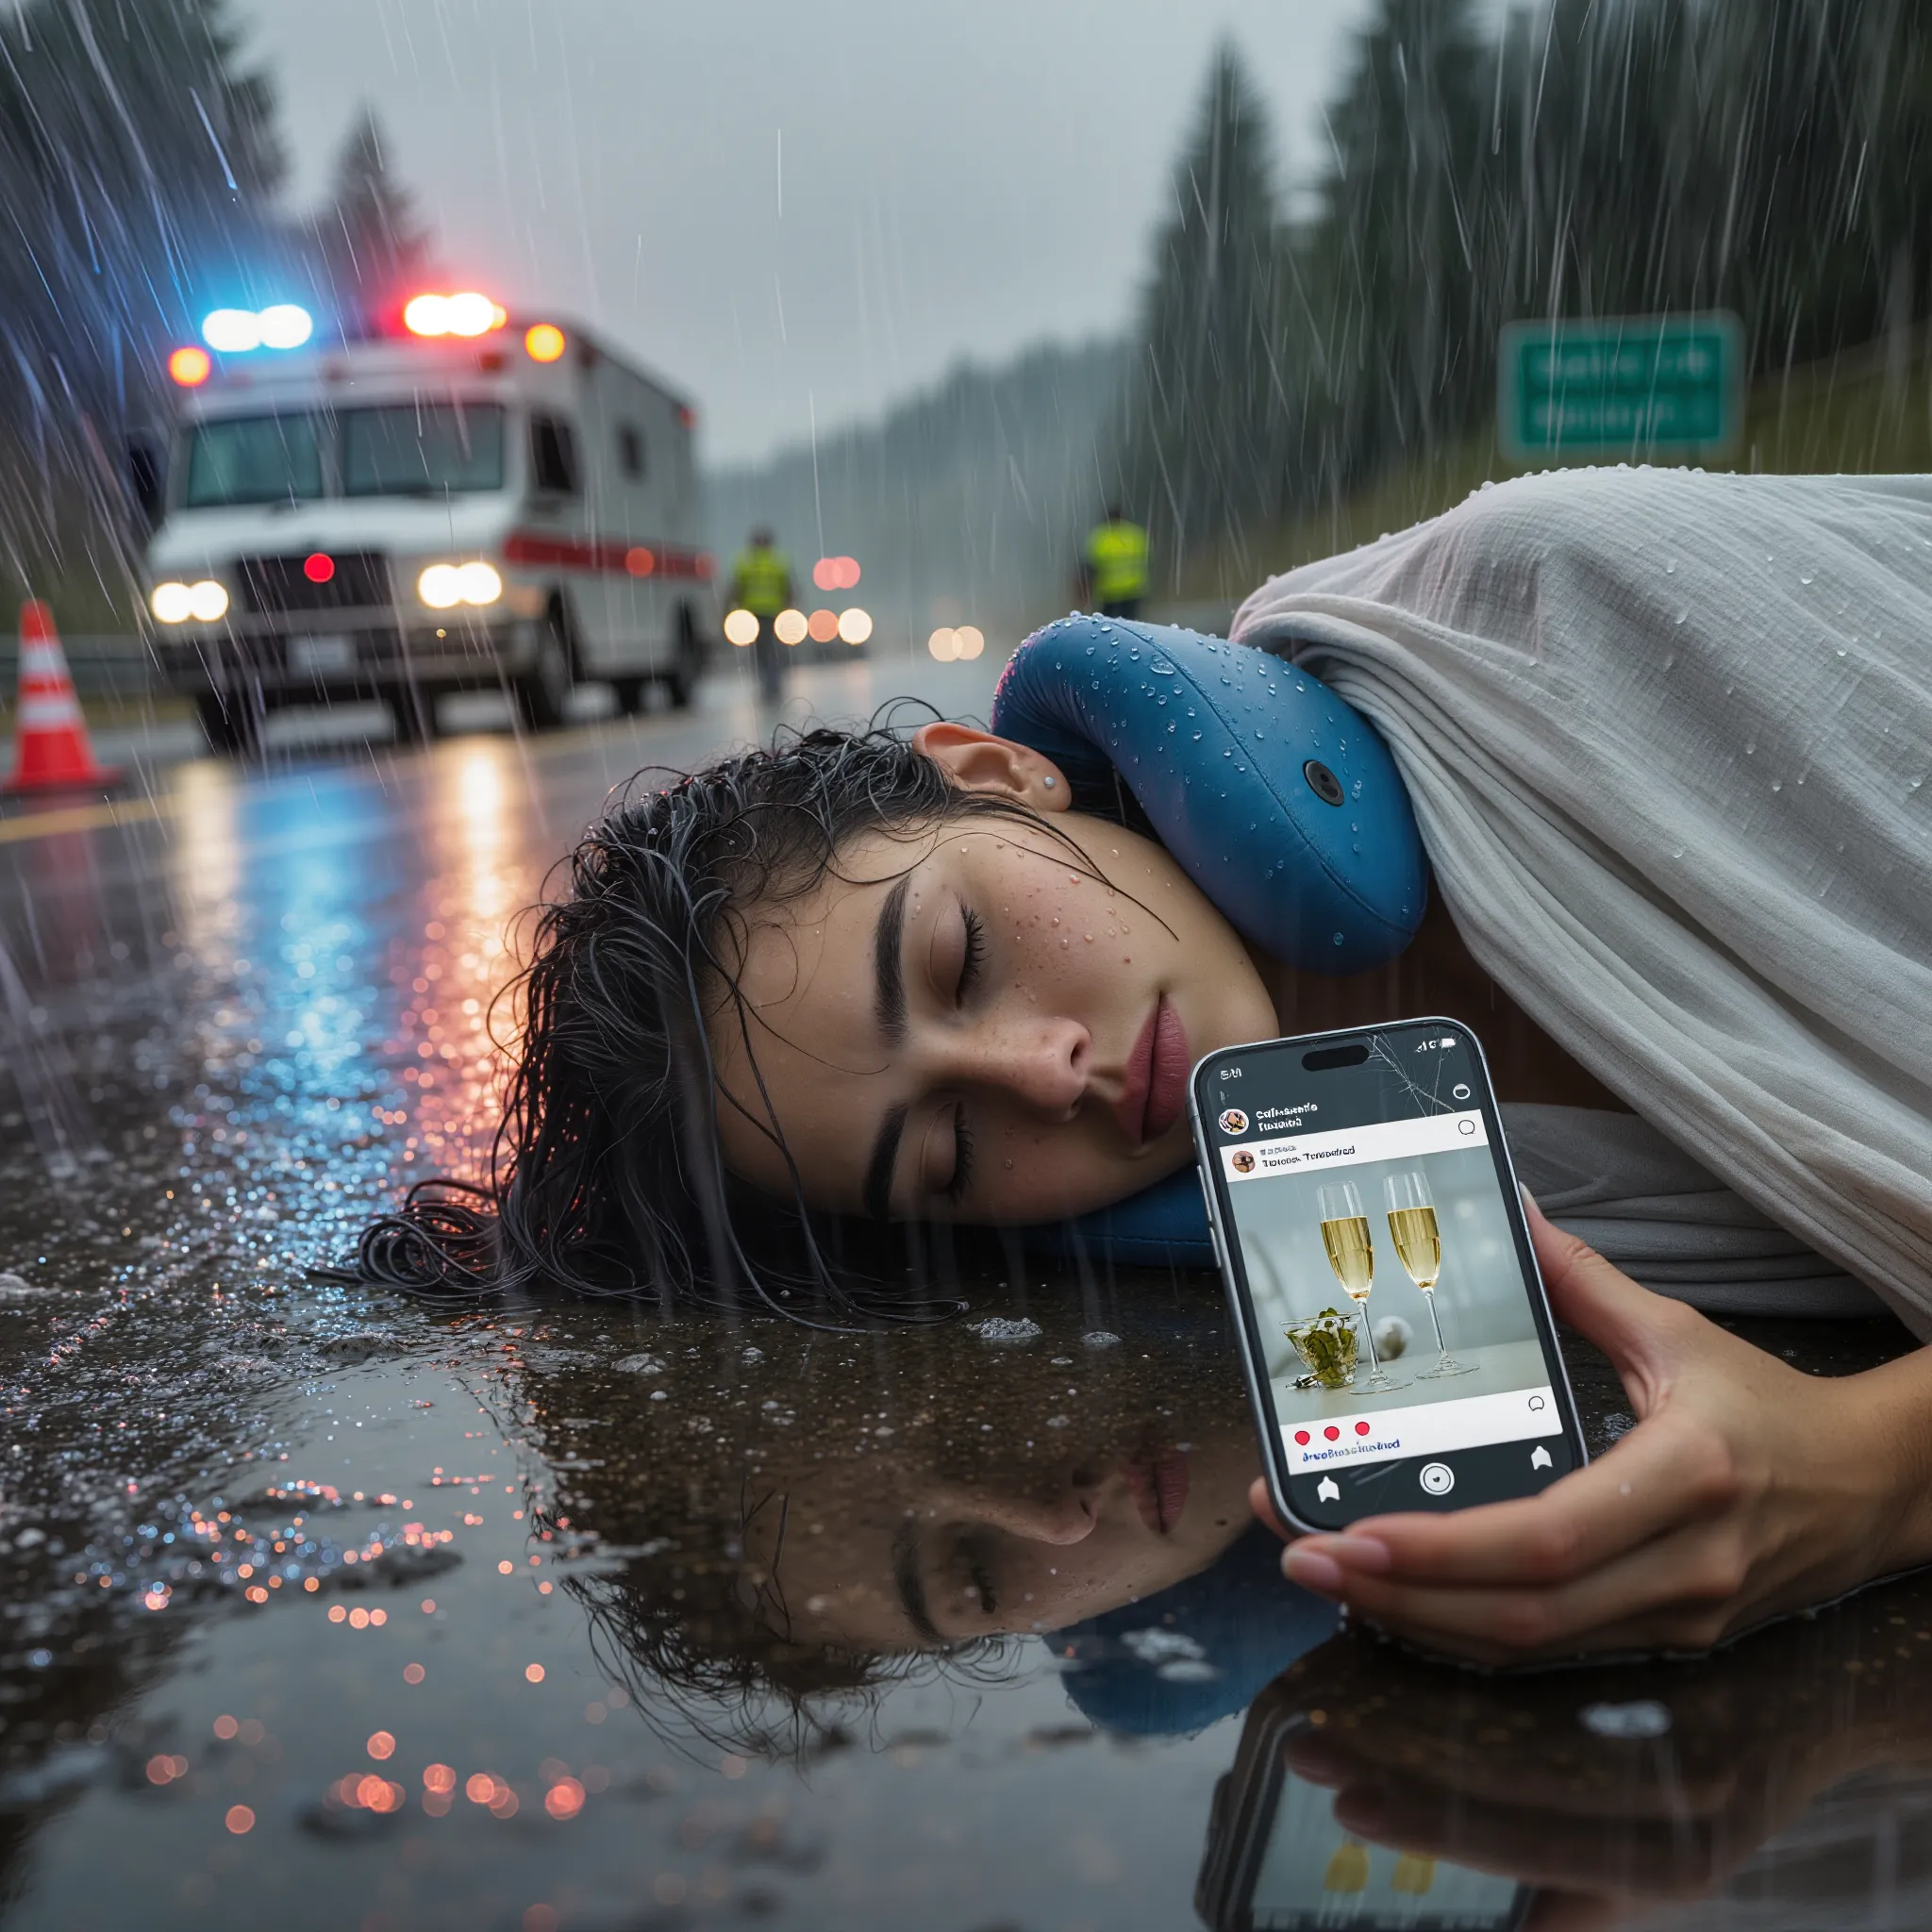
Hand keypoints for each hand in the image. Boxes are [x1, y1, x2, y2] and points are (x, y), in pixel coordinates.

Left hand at [1251, 1199, 1931, 1661]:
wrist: (1873, 1488)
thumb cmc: (1769, 1409)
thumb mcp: (1678, 1332)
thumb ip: (1579, 1280)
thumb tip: (1510, 1212)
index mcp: (1684, 1480)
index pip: (1545, 1541)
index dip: (1441, 1550)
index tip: (1350, 1533)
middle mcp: (1680, 1566)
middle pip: (1520, 1614)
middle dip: (1396, 1595)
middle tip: (1299, 1559)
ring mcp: (1675, 1618)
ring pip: (1527, 1647)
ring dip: (1416, 1620)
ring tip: (1326, 1574)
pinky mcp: (1663, 1642)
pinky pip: (1549, 1651)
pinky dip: (1465, 1630)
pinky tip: (1399, 1599)